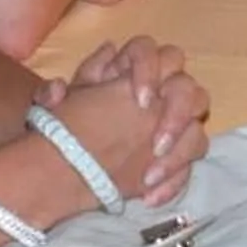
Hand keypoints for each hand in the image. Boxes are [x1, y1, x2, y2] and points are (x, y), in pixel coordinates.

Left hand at [56, 35, 213, 201]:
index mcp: (126, 71)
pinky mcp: (175, 156)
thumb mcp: (52, 112)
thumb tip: (58, 88)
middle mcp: (156, 92)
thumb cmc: (65, 128)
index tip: (140, 101)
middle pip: (185, 85)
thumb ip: (50, 96)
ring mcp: (170, 124)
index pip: (148, 50)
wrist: (66, 166)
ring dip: (181, 150)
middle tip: (155, 143)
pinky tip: (148, 196)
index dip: (150, 70)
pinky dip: (174, 181)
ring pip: (196, 126)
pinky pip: (189, 164)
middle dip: (177, 111)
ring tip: (151, 176)